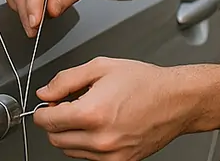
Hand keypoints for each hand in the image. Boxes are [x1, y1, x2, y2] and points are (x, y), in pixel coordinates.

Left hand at [32, 57, 191, 160]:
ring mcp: (110, 155)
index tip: (47, 105)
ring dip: (70, 134)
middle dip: (55, 122)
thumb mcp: (100, 67)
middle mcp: (100, 139)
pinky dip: (86, 144)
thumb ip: (66, 80)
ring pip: (70, 150)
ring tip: (87, 114)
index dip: (42, 111)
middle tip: (67, 106)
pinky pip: (89, 158)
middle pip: (55, 139)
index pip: (48, 122)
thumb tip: (45, 93)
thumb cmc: (145, 83)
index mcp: (93, 113)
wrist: (176, 101)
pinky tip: (99, 125)